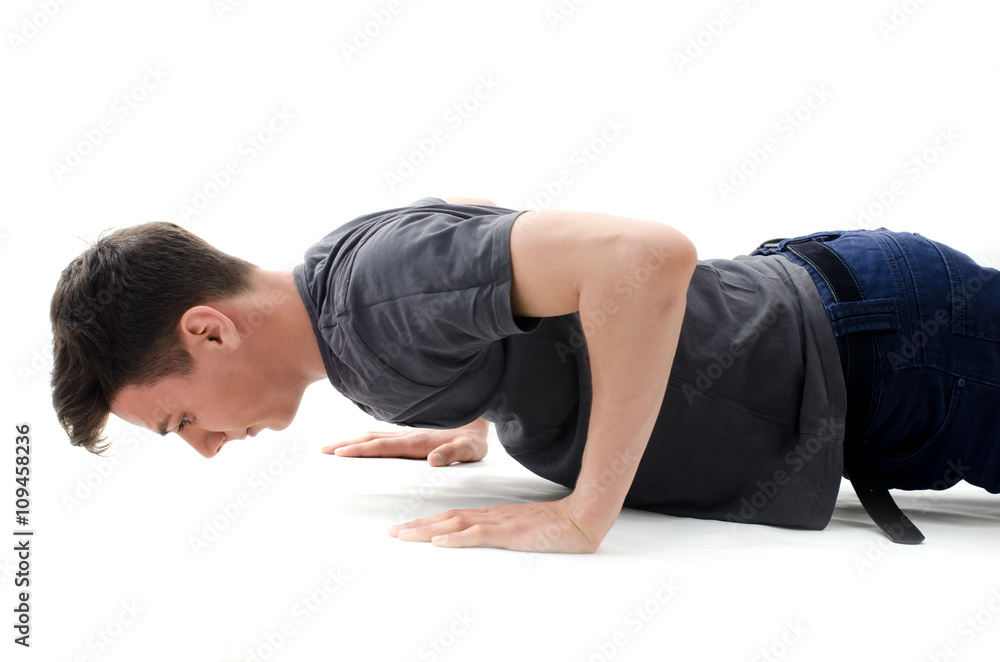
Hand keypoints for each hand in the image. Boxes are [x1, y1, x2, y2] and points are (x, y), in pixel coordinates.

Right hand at [320, 425, 487, 466]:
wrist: (480, 419)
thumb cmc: (474, 439)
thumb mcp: (469, 450)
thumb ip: (452, 454)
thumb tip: (434, 460)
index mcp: (418, 441)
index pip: (383, 447)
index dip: (361, 450)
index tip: (340, 453)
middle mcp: (409, 435)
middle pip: (371, 439)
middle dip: (346, 444)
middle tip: (322, 450)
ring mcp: (408, 433)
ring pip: (373, 436)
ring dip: (351, 440)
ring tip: (331, 447)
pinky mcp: (411, 435)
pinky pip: (382, 437)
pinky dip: (364, 439)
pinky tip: (357, 443)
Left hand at [388, 497, 601, 553]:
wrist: (581, 517)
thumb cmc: (557, 526)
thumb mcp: (523, 529)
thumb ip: (505, 532)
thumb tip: (488, 539)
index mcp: (493, 514)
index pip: (454, 516)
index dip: (429, 521)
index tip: (407, 527)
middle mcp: (490, 515)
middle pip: (447, 518)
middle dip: (418, 525)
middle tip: (392, 532)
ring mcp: (499, 522)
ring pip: (455, 523)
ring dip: (427, 530)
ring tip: (404, 535)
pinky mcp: (509, 532)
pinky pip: (477, 534)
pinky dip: (456, 537)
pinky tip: (439, 541)